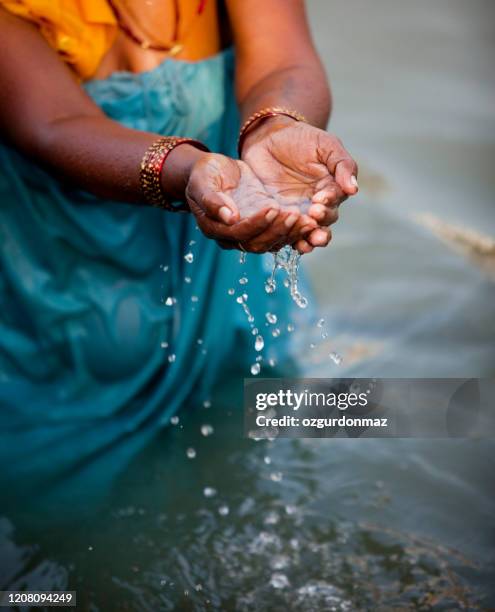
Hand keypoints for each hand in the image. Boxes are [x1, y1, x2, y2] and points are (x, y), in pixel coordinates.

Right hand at [185, 153, 317, 252]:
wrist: (212, 171)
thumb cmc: (204, 174)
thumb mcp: (203, 181)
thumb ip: (212, 199)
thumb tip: (229, 218)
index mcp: (215, 229)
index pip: (239, 233)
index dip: (256, 223)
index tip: (272, 207)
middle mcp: (232, 237)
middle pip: (258, 243)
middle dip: (278, 230)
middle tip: (296, 215)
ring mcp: (250, 232)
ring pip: (272, 242)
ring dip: (290, 233)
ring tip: (308, 220)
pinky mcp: (263, 225)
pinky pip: (280, 234)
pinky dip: (295, 230)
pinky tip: (310, 220)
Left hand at [241, 117, 357, 252]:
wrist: (268, 138)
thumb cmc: (300, 139)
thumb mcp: (326, 145)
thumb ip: (342, 164)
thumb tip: (354, 189)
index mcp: (331, 188)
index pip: (335, 201)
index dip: (329, 203)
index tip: (321, 200)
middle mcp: (317, 205)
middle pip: (325, 221)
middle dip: (321, 222)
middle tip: (313, 214)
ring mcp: (298, 214)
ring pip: (309, 233)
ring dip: (310, 239)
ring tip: (308, 241)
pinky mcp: (280, 218)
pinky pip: (288, 234)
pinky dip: (291, 242)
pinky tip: (292, 245)